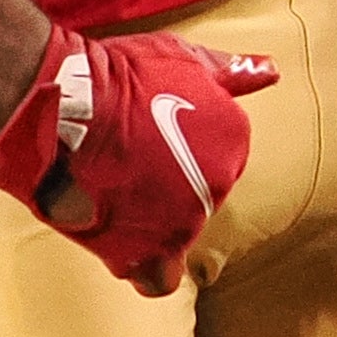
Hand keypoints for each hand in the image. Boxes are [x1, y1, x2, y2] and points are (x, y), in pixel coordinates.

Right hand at [0, 28, 281, 295]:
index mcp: (234, 137)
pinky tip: (118, 244)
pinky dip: (143, 267)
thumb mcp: (182, 59)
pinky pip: (159, 277)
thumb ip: (231, 73)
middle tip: (125, 167)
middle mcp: (220, 181)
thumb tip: (270, 71)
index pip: (218, 158)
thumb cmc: (118, 76)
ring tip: (112, 197)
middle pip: (197, 199)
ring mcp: (188, 219)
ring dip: (149, 224)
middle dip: (166, 187)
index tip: (148, 140)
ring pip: (176, 235)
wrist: (66, 106)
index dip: (179, 152)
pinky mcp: (151, 251)